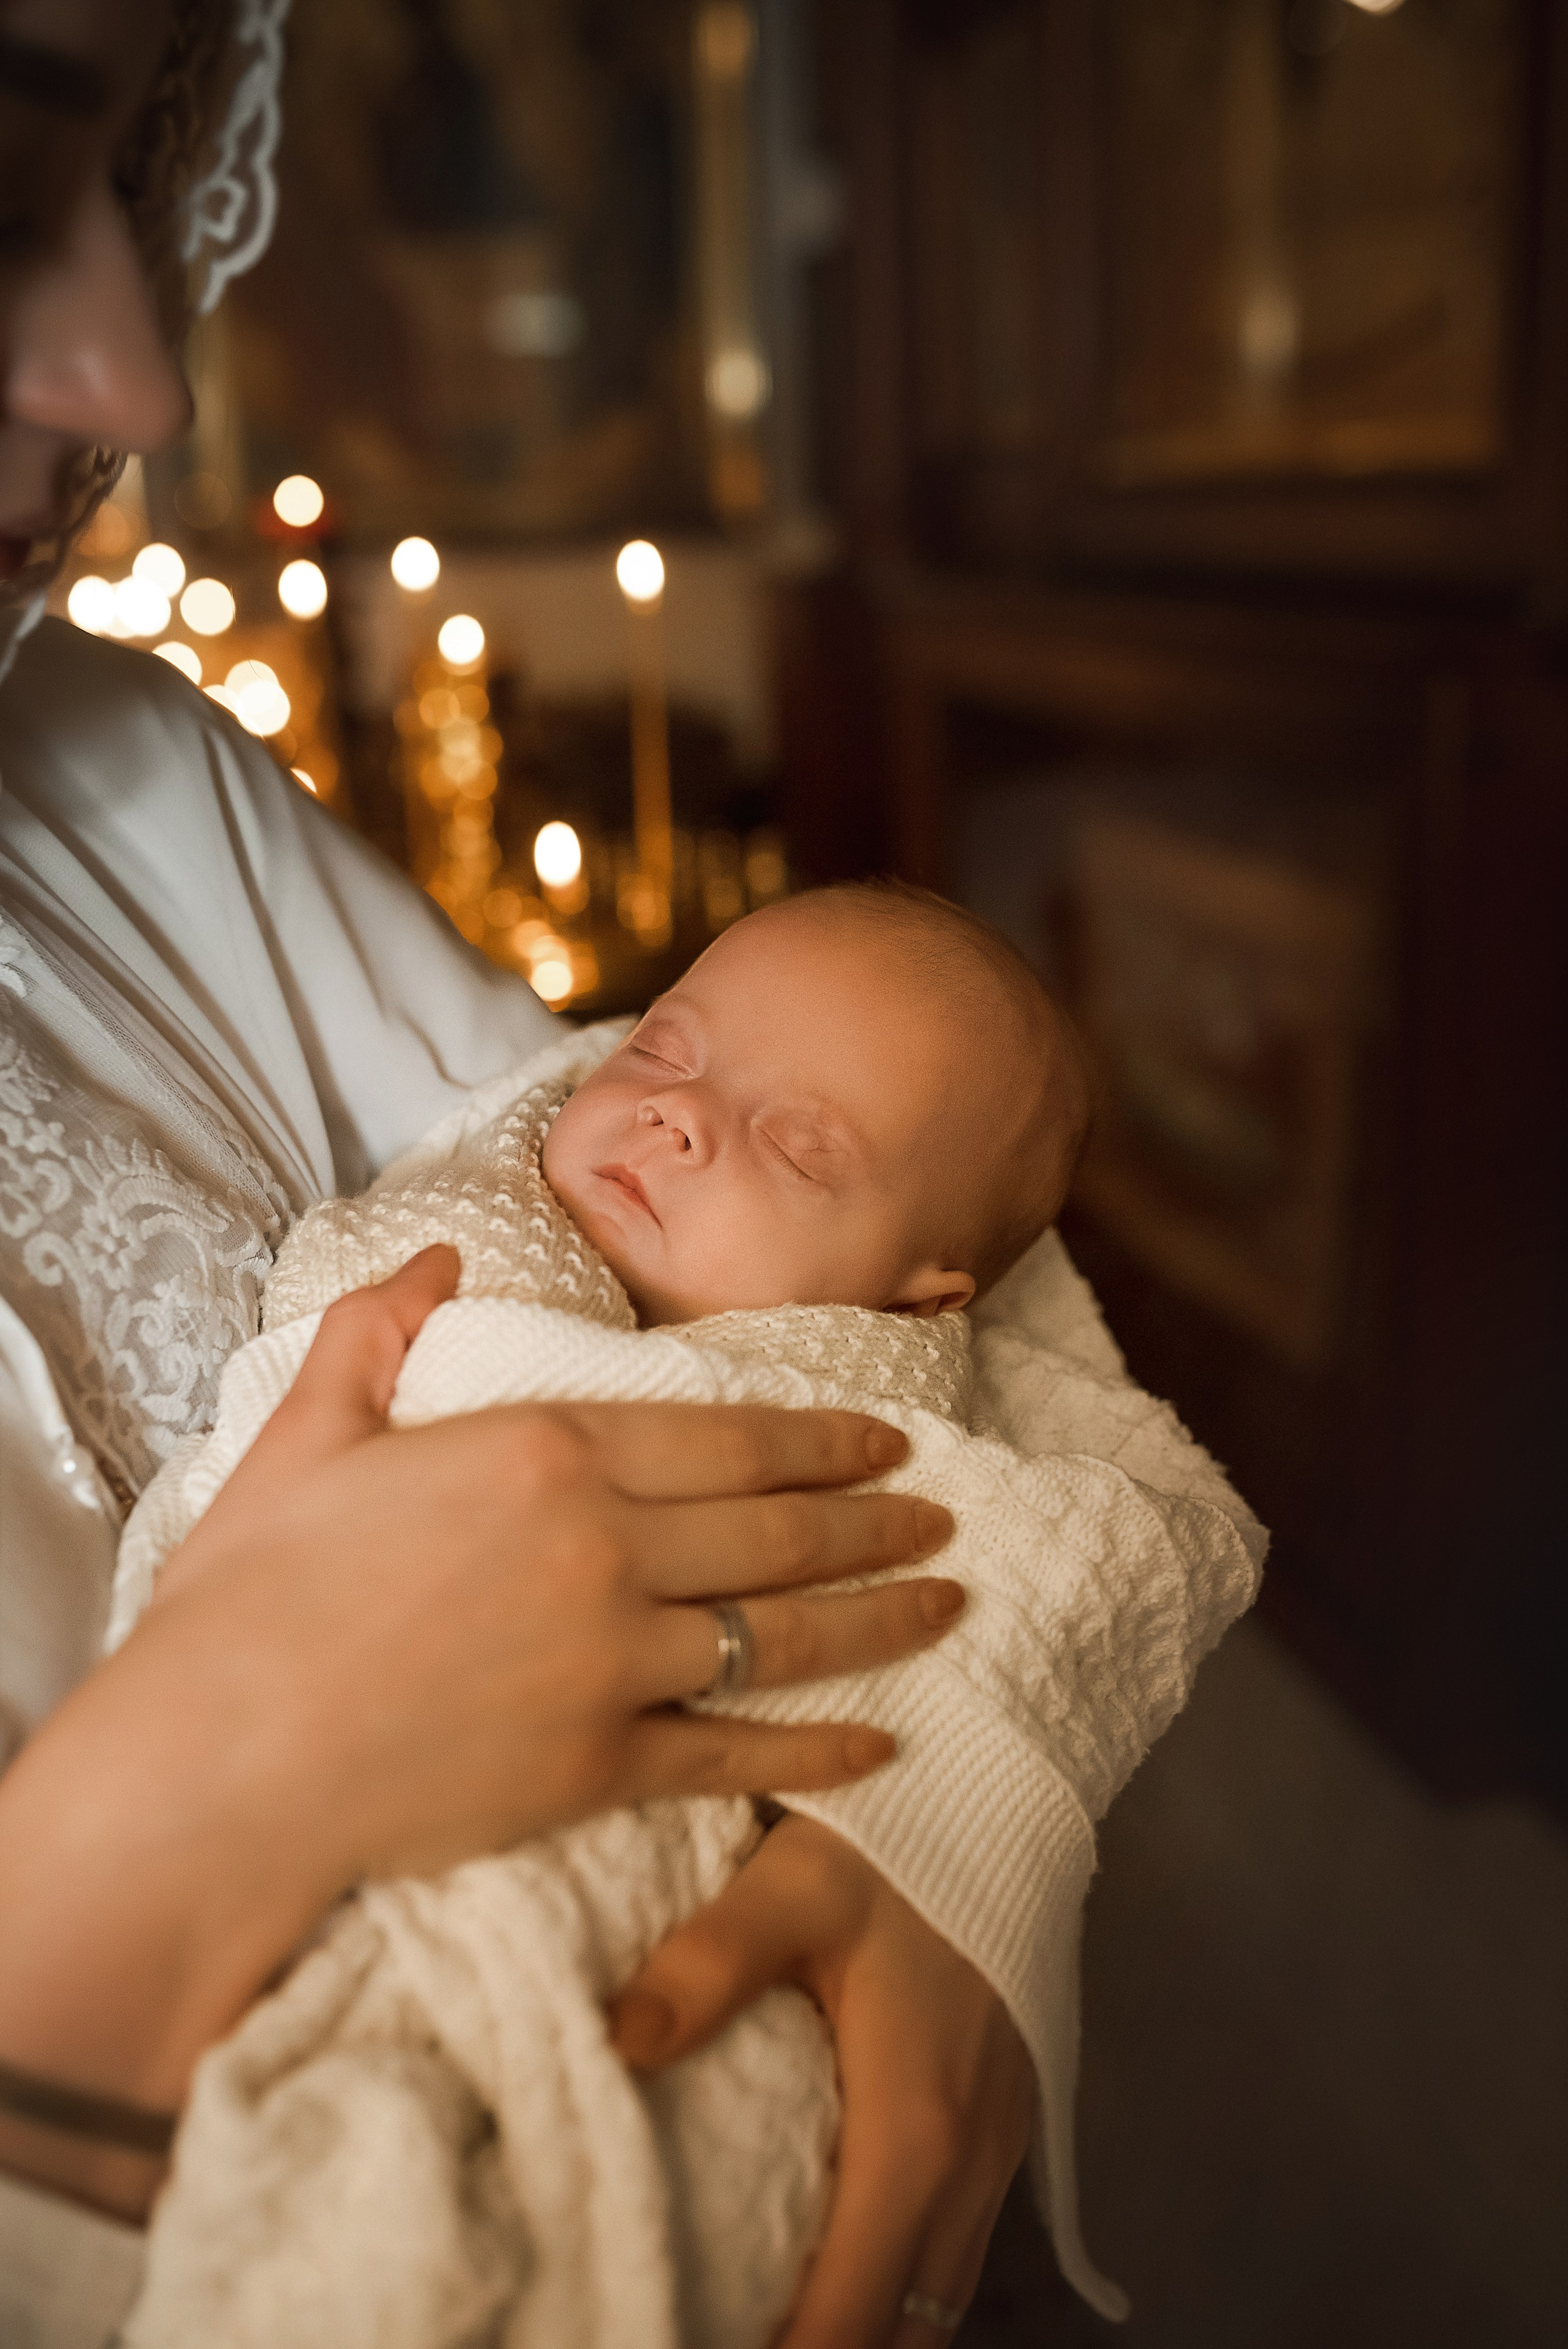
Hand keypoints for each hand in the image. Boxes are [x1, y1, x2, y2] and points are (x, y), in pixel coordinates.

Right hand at [0, 1249, 958, 2210]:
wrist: (216, 1761)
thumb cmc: (249, 1595)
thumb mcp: (305, 1432)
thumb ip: (377, 1330)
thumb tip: (433, 1253)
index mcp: (543, 1453)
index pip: (720, 1435)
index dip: (816, 1437)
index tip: (883, 1437)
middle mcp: (601, 1547)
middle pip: (775, 1528)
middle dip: (875, 1518)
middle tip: (946, 1512)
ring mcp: (609, 1660)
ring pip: (782, 1631)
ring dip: (879, 1615)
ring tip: (951, 1601)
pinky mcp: (597, 1767)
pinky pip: (737, 1750)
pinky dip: (818, 1749)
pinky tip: (882, 1744)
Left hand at [610, 1816, 1034, 2348]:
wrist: (1008, 1790)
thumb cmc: (898, 1840)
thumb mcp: (793, 1887)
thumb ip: (707, 1966)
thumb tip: (619, 2048)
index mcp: (913, 2130)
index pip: (849, 2315)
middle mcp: (968, 2164)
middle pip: (902, 2335)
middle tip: (711, 2338)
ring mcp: (997, 2149)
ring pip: (935, 2302)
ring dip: (864, 2328)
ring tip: (766, 2327)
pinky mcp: (1004, 2127)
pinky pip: (953, 2251)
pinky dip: (898, 2290)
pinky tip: (835, 2271)